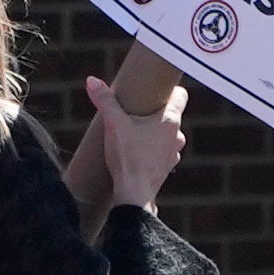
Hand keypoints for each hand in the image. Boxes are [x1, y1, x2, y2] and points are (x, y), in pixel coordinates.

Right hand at [69, 75, 183, 222]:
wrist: (133, 193)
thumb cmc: (128, 157)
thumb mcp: (113, 124)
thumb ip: (104, 100)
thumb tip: (92, 80)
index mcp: (170, 121)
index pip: (181, 96)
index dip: (169, 89)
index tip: (154, 89)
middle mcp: (177, 136)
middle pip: (170, 115)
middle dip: (153, 111)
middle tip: (134, 110)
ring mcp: (173, 153)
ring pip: (165, 134)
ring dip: (152, 132)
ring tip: (132, 132)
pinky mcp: (166, 167)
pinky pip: (160, 151)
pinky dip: (150, 148)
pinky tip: (134, 151)